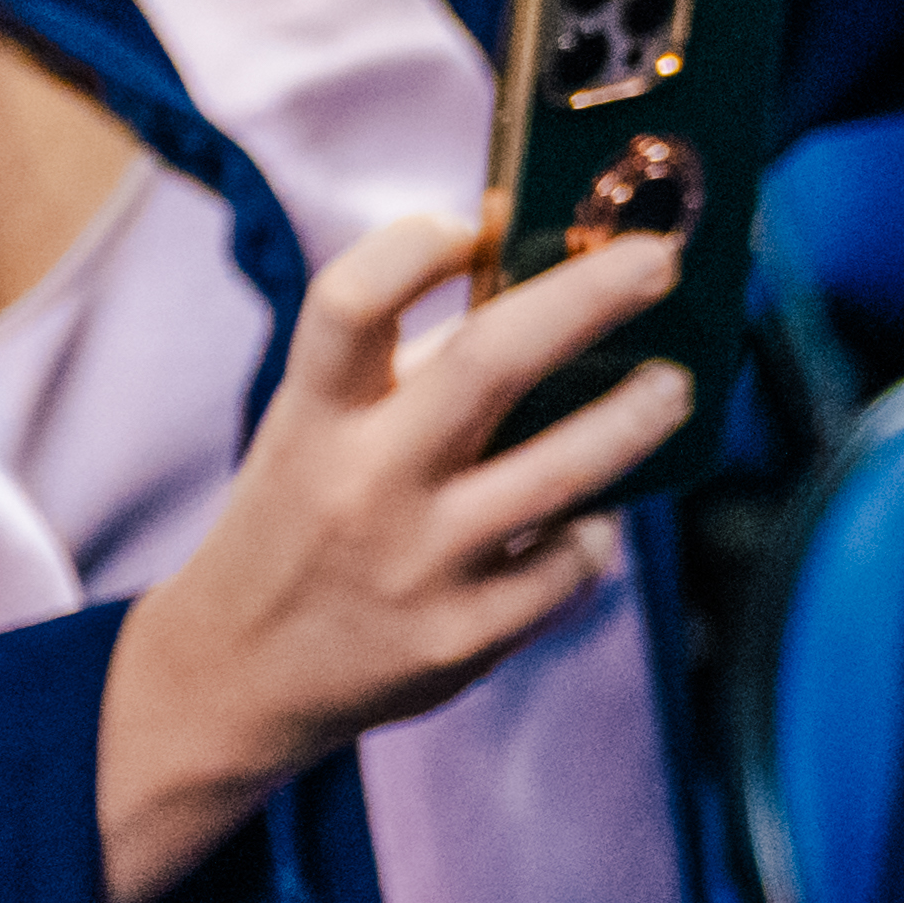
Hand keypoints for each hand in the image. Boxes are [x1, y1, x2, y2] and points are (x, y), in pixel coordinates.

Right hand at [89, 209, 687, 902]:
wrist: (230, 678)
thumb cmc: (302, 514)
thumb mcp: (317, 429)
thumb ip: (411, 363)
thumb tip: (550, 277)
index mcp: (315, 417)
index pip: (349, 304)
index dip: (416, 246)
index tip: (475, 224)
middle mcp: (362, 485)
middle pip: (490, 363)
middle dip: (593, 296)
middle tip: (661, 260)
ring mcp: (416, 567)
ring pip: (565, 472)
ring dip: (638, 416)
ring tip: (673, 386)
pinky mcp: (461, 640)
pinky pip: (570, 567)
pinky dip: (594, 534)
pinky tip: (591, 518)